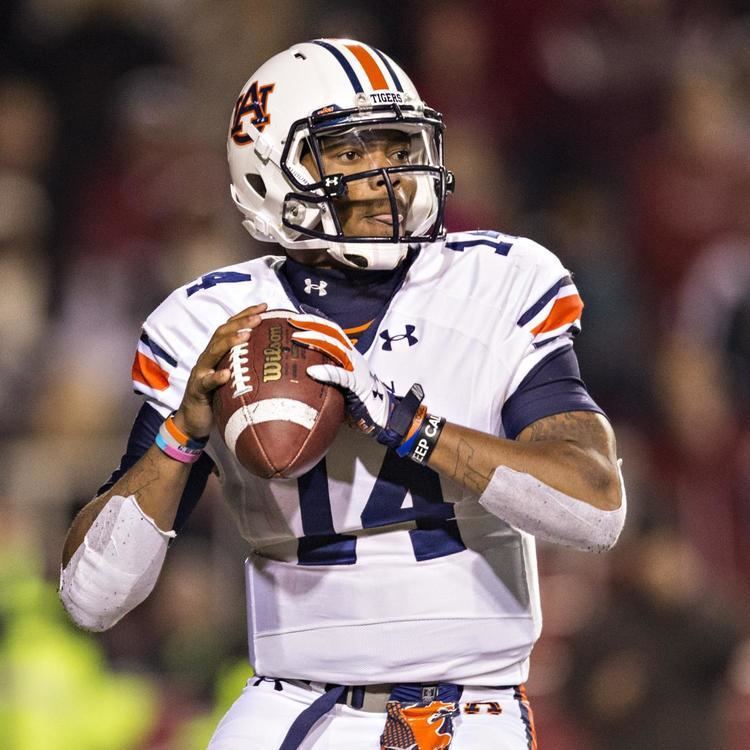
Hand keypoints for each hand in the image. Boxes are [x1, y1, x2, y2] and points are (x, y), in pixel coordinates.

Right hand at [173, 303, 267, 438]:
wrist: (192, 420)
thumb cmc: (217, 397)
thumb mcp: (234, 377)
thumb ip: (247, 365)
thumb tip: (276, 360)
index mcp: (218, 352)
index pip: (231, 327)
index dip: (246, 314)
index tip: (265, 306)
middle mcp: (208, 357)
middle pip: (222, 333)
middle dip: (241, 322)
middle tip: (259, 317)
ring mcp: (201, 372)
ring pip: (213, 352)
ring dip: (230, 342)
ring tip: (246, 335)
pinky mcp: (197, 390)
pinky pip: (206, 382)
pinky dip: (215, 377)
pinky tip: (226, 374)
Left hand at [289, 313, 424, 448]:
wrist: (385, 414)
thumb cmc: (360, 400)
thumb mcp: (340, 382)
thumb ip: (326, 374)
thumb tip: (301, 372)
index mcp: (349, 355)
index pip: (332, 331)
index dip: (315, 321)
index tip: (296, 316)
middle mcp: (353, 357)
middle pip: (333, 332)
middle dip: (312, 323)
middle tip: (292, 320)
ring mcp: (357, 369)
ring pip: (336, 347)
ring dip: (316, 340)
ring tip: (298, 337)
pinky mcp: (359, 385)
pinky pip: (342, 376)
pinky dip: (327, 372)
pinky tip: (312, 371)